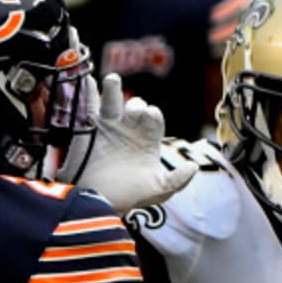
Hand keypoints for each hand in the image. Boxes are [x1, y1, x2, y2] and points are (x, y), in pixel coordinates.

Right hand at [63, 73, 196, 214]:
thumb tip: (194, 167)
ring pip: (112, 101)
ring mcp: (108, 127)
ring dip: (113, 89)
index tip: (150, 116)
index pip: (153, 118)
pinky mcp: (88, 129)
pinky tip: (87, 80)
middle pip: (135, 106)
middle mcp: (129, 130)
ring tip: (113, 80)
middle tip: (133, 112)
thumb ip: (177, 180)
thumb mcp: (158, 190)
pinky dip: (87, 92)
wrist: (97, 201)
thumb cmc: (129, 197)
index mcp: (146, 139)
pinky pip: (88, 106)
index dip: (153, 114)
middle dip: (136, 105)